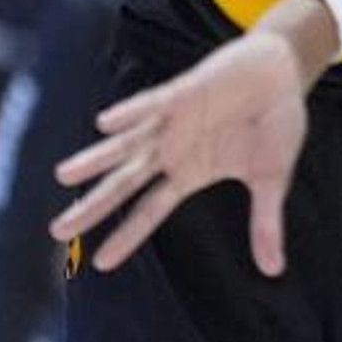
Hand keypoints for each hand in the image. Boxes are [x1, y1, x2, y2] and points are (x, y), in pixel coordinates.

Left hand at [51, 30, 306, 275]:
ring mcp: (175, 120)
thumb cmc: (275, 121)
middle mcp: (173, 149)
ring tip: (64, 175)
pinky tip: (106, 123)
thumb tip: (273, 271)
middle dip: (92, 205)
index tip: (99, 262)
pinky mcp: (184, 91)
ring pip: (127, 143)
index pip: (150, 210)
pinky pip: (152, 103)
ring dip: (97, 158)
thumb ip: (265, 221)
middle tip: (57, 231)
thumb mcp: (271, 177)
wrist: (284, 71)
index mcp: (190, 172)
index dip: (126, 234)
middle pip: (125, 182)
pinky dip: (130, 112)